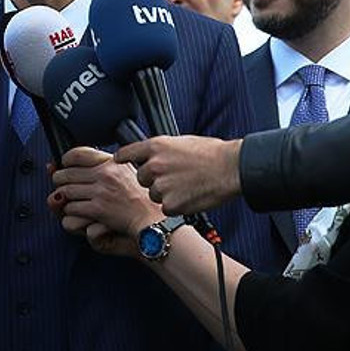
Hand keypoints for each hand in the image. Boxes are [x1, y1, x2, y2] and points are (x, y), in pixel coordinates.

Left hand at [48, 146, 163, 257]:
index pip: (78, 154)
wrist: (153, 220)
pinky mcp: (98, 209)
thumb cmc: (142, 200)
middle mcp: (105, 174)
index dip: (65, 160)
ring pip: (65, 192)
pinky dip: (70, 213)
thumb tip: (79, 164)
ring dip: (63, 199)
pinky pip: (72, 209)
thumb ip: (105, 167)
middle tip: (63, 187)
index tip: (63, 165)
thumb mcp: (127, 173)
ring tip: (69, 202)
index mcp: (112, 162)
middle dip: (59, 182)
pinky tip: (79, 214)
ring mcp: (101, 191)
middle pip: (66, 173)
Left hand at [114, 135, 242, 214]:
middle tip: (174, 178)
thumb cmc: (211, 153)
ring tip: (186, 186)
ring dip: (166, 194)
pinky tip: (190, 197)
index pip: (127, 153)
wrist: (230, 168)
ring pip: (153, 194)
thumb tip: (152, 154)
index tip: (119, 162)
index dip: (123, 158)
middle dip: (153, 180)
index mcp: (156, 146)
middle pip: (141, 178)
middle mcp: (154, 165)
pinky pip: (166, 208)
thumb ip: (162, 150)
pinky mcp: (170, 204)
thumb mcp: (181, 142)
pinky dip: (176, 206)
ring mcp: (161, 185)